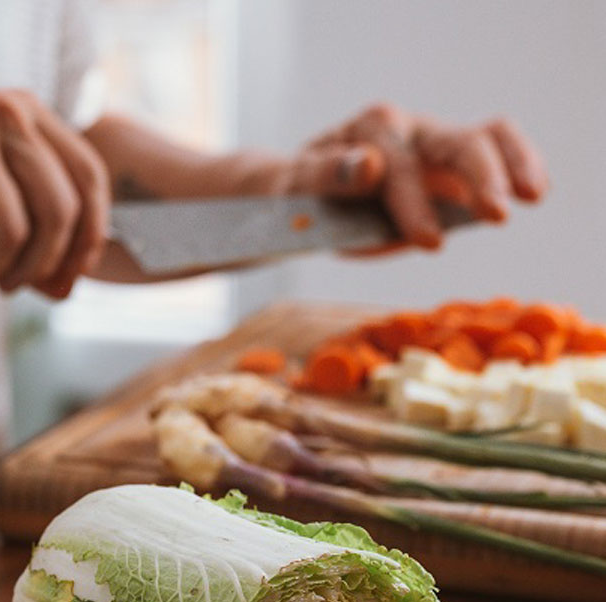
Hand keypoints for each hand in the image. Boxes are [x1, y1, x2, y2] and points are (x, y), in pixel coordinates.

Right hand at [0, 90, 111, 302]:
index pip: (89, 178)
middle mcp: (2, 115)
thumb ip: (29, 223)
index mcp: (25, 112)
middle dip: (39, 267)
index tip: (65, 279)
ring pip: (12, 237)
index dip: (88, 239)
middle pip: (59, 213)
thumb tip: (67, 289)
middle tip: (5, 289)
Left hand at [285, 103, 547, 249]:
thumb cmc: (298, 193)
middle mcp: (408, 128)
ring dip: (513, 164)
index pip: (400, 165)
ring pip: (487, 136)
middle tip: (495, 216)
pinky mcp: (450, 166)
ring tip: (532, 196)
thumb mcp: (297, 186)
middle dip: (478, 178)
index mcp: (370, 130)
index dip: (414, 202)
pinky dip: (519, 166)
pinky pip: (495, 150)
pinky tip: (534, 190)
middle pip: (456, 141)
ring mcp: (433, 144)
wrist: (303, 192)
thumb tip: (370, 165)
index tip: (429, 241)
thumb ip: (328, 175)